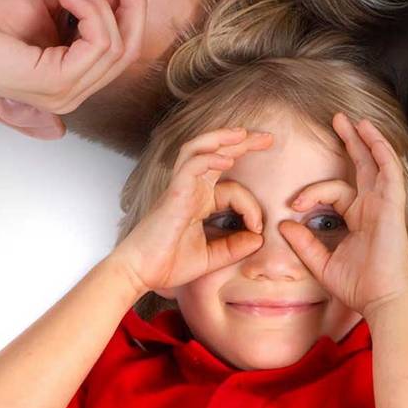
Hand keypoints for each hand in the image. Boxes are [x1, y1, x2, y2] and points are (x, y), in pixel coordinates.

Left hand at [0, 0, 144, 113]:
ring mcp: (65, 94)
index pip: (124, 48)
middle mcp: (73, 93)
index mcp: (72, 77)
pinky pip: (99, 43)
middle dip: (133, 5)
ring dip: (100, 3)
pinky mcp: (55, 84)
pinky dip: (90, 10)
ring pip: (117, 44)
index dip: (130, 8)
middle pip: (131, 50)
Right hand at [112, 128, 272, 293]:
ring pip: (198, 149)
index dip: (252, 206)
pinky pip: (191, 167)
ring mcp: (180, 188)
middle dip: (243, 143)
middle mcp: (191, 189)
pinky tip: (227, 159)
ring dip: (221, 138)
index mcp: (199, 200)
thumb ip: (235, 247)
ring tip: (244, 133)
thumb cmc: (167, 264)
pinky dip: (209, 158)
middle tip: (268, 138)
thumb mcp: (211, 258)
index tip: (258, 229)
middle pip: (216, 153)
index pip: (233, 189)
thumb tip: (260, 239)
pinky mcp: (173, 194)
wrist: (139, 274)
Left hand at [280, 115, 407, 317]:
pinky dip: (381, 151)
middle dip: (351, 141)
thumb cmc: (358, 286)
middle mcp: (374, 206)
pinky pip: (389, 171)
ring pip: (378, 162)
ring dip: (366, 139)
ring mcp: (385, 204)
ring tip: (353, 119)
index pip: (335, 191)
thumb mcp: (322, 263)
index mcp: (360, 217)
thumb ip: (304, 244)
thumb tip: (284, 225)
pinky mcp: (393, 205)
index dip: (311, 193)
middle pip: (363, 165)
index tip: (293, 206)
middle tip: (337, 119)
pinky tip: (371, 134)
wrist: (381, 299)